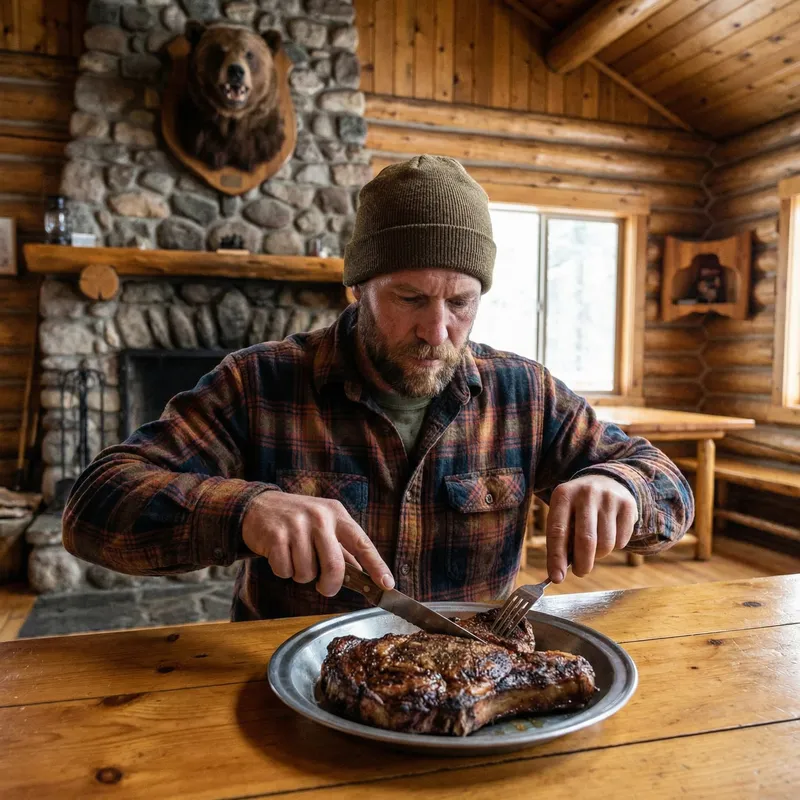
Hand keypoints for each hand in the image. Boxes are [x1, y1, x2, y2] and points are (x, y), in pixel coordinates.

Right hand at [242, 491, 394, 596]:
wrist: (259, 506)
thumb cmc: (297, 520)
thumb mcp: (324, 524)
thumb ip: (343, 548)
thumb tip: (364, 575)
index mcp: (337, 514)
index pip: (362, 543)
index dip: (376, 566)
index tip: (387, 584)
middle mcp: (320, 517)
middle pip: (334, 566)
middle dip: (330, 585)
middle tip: (325, 587)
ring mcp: (297, 525)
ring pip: (308, 572)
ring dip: (301, 575)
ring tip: (296, 558)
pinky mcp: (276, 535)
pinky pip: (285, 571)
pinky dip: (283, 571)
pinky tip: (280, 555)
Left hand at [546, 475, 637, 582]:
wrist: (606, 481)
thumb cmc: (578, 507)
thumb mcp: (563, 513)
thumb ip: (560, 539)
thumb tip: (559, 572)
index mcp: (563, 495)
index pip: (558, 531)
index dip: (557, 558)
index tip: (556, 578)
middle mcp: (586, 493)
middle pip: (585, 540)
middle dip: (582, 564)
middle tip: (580, 572)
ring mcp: (609, 498)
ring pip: (605, 544)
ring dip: (599, 555)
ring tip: (594, 547)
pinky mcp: (628, 505)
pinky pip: (621, 541)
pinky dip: (614, 546)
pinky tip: (609, 533)